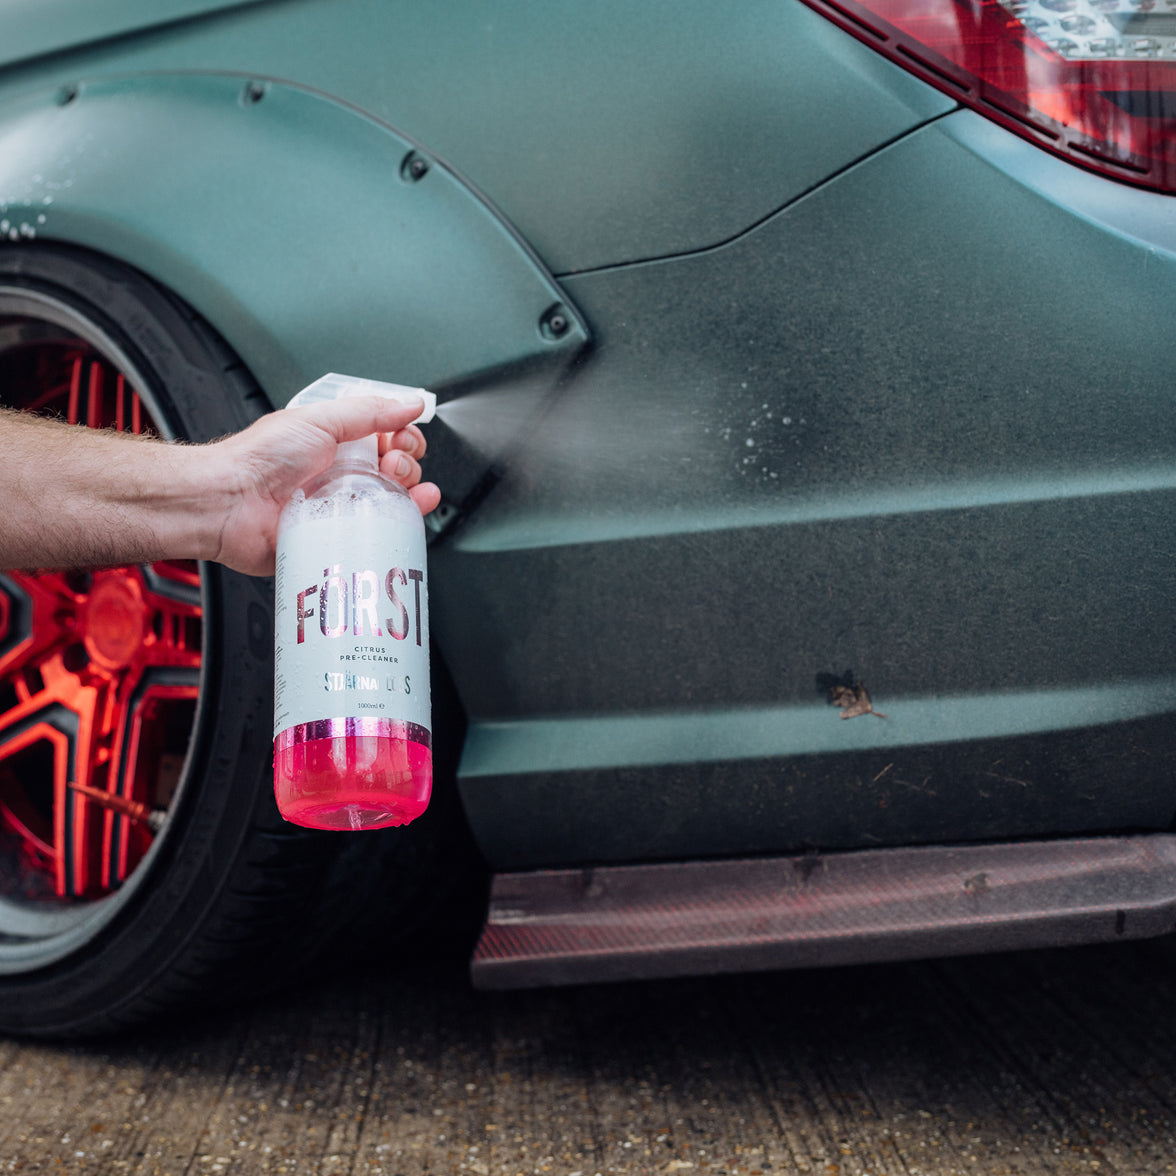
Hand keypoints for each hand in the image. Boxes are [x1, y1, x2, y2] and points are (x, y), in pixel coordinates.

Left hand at [207, 395, 440, 575]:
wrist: (230, 503)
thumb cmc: (259, 459)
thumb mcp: (319, 419)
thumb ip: (369, 410)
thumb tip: (410, 403)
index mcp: (338, 443)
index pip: (388, 438)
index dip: (403, 437)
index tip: (401, 438)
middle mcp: (343, 475)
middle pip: (398, 471)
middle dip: (407, 464)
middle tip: (391, 463)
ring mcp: (342, 508)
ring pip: (395, 503)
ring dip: (411, 491)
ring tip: (396, 486)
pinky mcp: (338, 539)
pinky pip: (378, 536)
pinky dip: (401, 526)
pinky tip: (409, 513)